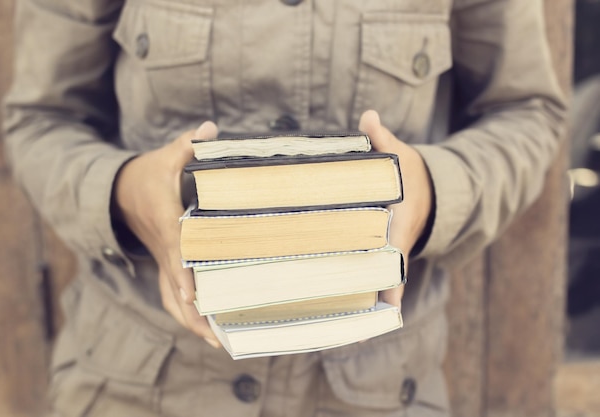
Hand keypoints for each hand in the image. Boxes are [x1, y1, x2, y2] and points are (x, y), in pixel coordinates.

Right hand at [113, 121, 220, 347]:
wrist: (120, 191)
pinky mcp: (163, 265)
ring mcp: (162, 260)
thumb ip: (189, 145)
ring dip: (191, 320)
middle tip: (217, 336)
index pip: (177, 251)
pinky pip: (171, 294)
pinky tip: (204, 328)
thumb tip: (209, 129)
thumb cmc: (149, 174)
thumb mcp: (168, 156)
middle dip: (194, 313)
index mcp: (167, 222)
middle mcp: (164, 248)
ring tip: (216, 341)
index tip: (194, 295)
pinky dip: (185, 313)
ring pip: (172, 297)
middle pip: (176, 286)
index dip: (184, 273)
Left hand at [358, 110, 433, 308]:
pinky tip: (347, 317)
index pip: (394, 253)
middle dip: (371, 302)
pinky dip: (364, 297)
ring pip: (375, 284)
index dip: (391, 280)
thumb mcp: (401, 154)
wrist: (429, 190)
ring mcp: (388, 253)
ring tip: (343, 331)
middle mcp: (395, 244)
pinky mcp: (379, 254)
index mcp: (399, 224)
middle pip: (382, 279)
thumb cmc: (412, 174)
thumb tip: (368, 116)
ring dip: (364, 304)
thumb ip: (382, 138)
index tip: (387, 306)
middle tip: (352, 327)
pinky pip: (370, 278)